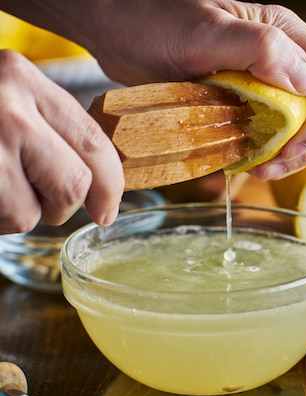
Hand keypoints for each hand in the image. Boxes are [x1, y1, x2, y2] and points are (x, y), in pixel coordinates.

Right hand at [0, 50, 123, 233]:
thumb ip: (52, 126)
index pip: (94, 143)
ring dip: (19, 215)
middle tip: (45, 203)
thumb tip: (100, 178)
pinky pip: (1, 221)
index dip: (110, 186)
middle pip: (71, 186)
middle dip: (64, 207)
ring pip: (31, 214)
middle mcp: (5, 108)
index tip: (106, 210)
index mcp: (25, 79)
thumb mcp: (10, 98)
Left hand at [82, 0, 305, 179]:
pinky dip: (276, 154)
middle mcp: (290, 59)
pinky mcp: (257, 102)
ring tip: (259, 168)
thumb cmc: (155, 20)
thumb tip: (305, 84)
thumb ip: (259, 48)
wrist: (122, 29)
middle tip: (272, 165)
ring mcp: (275, 82)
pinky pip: (286, 134)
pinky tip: (250, 162)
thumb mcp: (203, 32)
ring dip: (297, 154)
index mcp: (288, 35)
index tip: (290, 147)